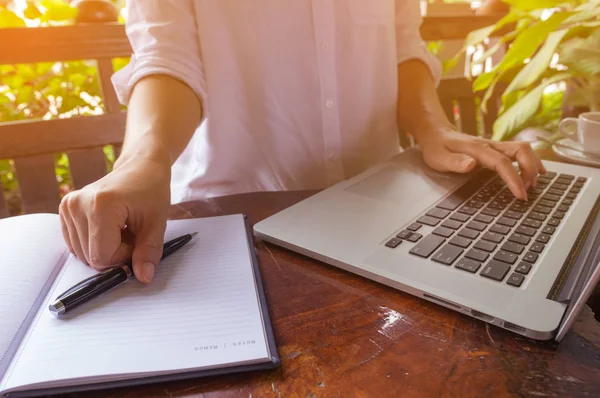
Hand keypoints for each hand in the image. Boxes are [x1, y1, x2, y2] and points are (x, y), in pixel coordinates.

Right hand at [59, 156, 170, 282]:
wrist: (140, 167)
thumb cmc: (151, 190)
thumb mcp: (157, 222)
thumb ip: (149, 251)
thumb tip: (144, 278)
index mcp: (100, 205)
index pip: (102, 257)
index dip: (124, 257)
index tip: (137, 241)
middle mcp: (77, 204)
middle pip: (90, 257)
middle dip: (115, 254)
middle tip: (130, 233)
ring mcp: (68, 206)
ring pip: (82, 253)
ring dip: (105, 249)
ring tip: (120, 228)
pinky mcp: (65, 209)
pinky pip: (76, 244)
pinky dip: (94, 242)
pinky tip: (108, 227)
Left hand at [418, 128, 545, 200]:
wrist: (435, 132)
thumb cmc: (436, 147)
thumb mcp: (438, 158)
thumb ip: (454, 162)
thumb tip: (471, 164)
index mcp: (477, 149)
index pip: (502, 163)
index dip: (514, 179)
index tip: (521, 195)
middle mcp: (490, 145)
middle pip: (521, 150)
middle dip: (529, 170)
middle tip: (528, 190)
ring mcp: (495, 145)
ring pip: (523, 149)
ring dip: (533, 166)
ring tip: (533, 185)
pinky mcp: (497, 148)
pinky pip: (520, 152)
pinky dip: (531, 162)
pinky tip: (538, 173)